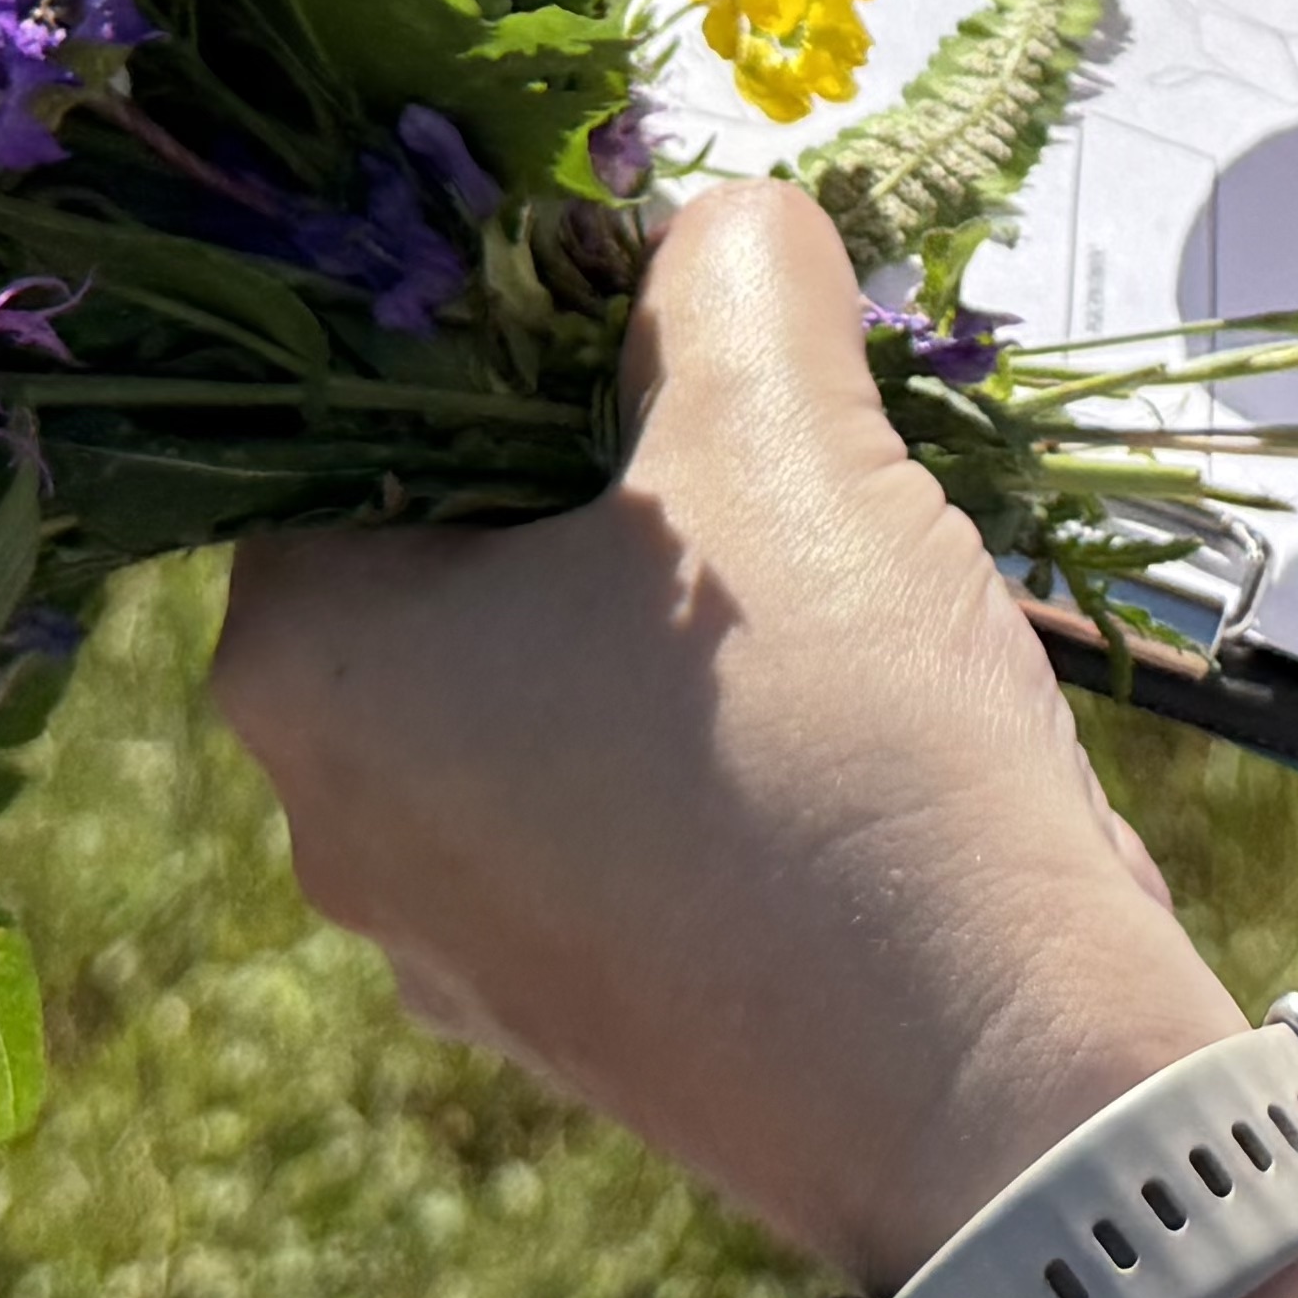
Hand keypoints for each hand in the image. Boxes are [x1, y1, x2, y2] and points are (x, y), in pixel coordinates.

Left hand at [214, 183, 1232, 1291]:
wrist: (987, 1078)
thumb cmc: (832, 738)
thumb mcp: (784, 431)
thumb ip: (730, 272)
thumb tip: (721, 218)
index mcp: (310, 666)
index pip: (352, 409)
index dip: (508, 310)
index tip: (657, 272)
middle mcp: (337, 815)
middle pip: (463, 539)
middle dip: (622, 450)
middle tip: (777, 392)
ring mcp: (459, 932)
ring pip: (554, 672)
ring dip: (688, 590)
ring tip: (844, 540)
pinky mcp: (587, 1000)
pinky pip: (621, 798)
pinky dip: (719, 725)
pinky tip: (853, 688)